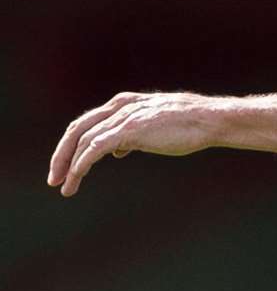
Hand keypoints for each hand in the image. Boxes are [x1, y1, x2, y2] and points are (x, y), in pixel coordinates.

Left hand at [48, 92, 217, 196]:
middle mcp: (118, 107)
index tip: (68, 166)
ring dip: (68, 165)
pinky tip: (76, 179)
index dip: (74, 144)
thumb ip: (133, 137)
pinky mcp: (127, 130)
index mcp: (124, 104)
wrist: (210, 120)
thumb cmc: (191, 126)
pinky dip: (81, 165)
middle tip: (54, 178)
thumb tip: (118, 150)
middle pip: (77, 129)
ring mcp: (122, 118)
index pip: (88, 123)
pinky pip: (93, 149)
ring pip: (81, 140)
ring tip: (64, 186)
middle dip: (62, 155)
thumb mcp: (156, 128)